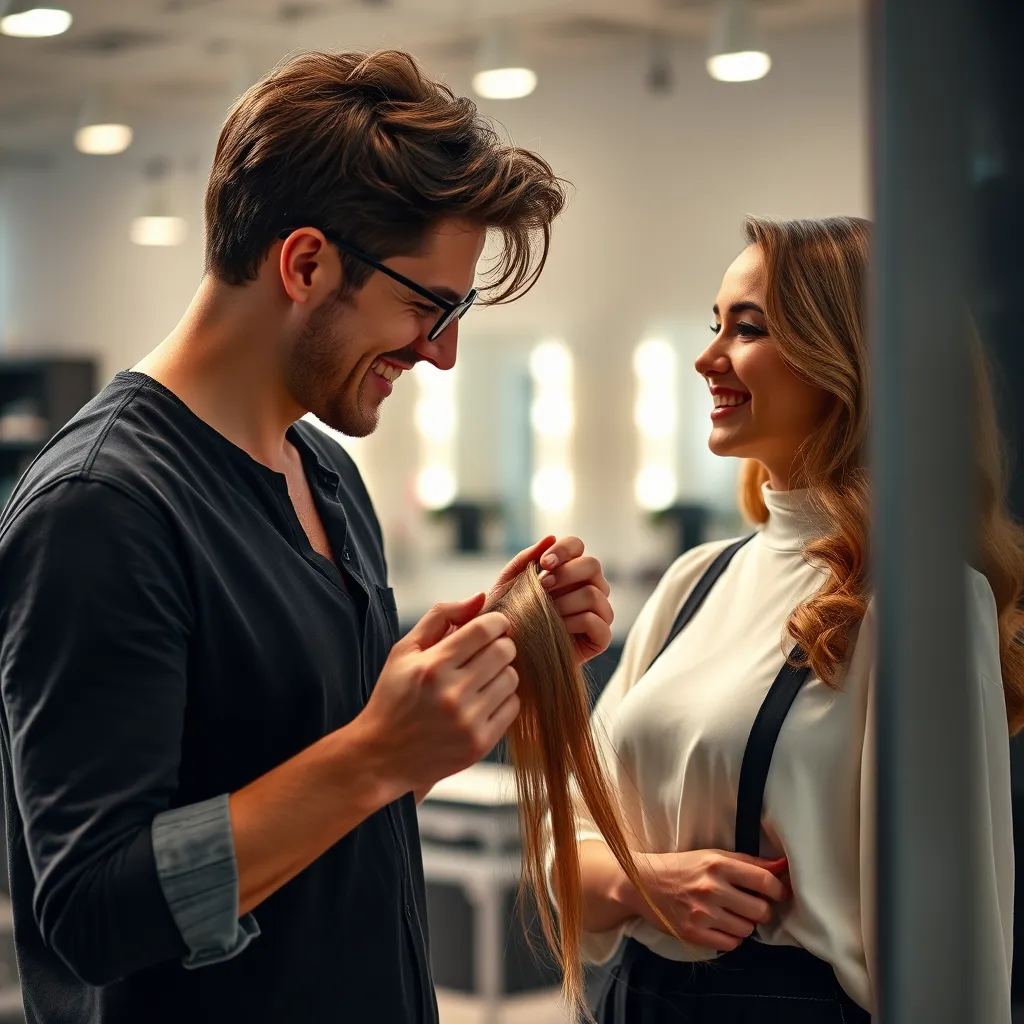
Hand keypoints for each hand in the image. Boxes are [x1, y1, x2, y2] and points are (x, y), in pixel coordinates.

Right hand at [359, 594, 519, 794]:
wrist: (381, 757)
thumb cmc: (392, 699)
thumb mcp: (404, 651)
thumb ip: (441, 617)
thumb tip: (479, 597)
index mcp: (433, 666)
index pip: (484, 630)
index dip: (496, 621)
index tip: (494, 625)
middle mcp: (452, 694)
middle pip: (504, 652)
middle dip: (501, 645)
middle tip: (488, 651)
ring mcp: (468, 721)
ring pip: (512, 678)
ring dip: (502, 672)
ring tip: (481, 678)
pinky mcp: (479, 744)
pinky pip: (512, 707)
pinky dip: (503, 699)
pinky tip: (482, 701)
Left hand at [492, 535, 613, 663]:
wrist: (507, 654)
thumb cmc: (508, 617)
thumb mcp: (509, 584)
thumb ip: (526, 558)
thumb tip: (550, 536)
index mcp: (570, 571)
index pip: (578, 546)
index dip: (564, 550)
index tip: (543, 563)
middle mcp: (590, 587)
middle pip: (592, 565)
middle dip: (565, 574)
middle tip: (543, 588)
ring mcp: (598, 612)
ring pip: (593, 593)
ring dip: (564, 603)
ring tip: (546, 614)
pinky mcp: (600, 638)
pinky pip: (598, 622)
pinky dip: (575, 623)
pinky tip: (558, 630)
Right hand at [621, 850, 789, 951]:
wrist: (642, 883)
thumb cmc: (682, 867)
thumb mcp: (713, 856)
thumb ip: (749, 862)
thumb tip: (783, 864)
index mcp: (718, 864)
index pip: (764, 881)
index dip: (778, 890)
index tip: (778, 894)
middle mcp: (711, 888)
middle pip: (761, 910)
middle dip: (761, 910)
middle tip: (750, 905)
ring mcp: (702, 913)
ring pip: (747, 930)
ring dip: (745, 924)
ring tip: (730, 914)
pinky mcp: (693, 933)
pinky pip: (731, 944)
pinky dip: (731, 937)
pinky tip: (721, 925)